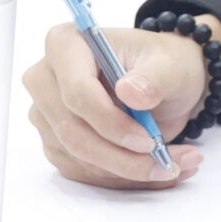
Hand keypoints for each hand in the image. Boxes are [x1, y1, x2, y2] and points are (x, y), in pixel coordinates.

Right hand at [24, 21, 209, 189]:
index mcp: (66, 44)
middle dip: (121, 157)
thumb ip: (155, 77)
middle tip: (166, 164)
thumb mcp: (172, 64)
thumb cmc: (162, 65)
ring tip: (174, 166)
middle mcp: (46, 80)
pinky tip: (156, 169)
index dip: (110, 122)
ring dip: (129, 171)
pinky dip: (123, 177)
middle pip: (73, 132)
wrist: (163, 83)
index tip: (147, 140)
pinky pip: (85, 172)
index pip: (76, 92)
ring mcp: (48, 116)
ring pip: (80, 159)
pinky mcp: (57, 144)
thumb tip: (130, 92)